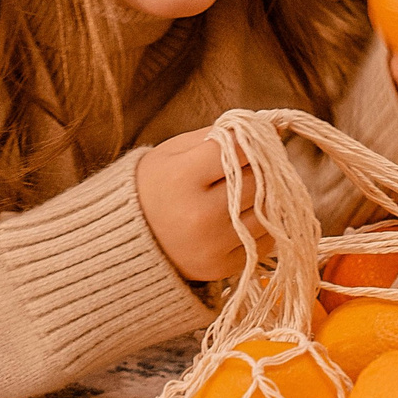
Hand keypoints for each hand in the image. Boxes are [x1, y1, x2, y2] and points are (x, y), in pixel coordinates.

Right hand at [136, 128, 266, 281]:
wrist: (126, 238)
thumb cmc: (156, 184)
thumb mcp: (175, 150)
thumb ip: (220, 136)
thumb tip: (272, 129)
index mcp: (183, 178)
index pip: (241, 149)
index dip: (249, 139)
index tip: (247, 138)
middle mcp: (199, 215)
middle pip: (259, 180)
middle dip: (259, 167)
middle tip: (248, 164)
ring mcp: (212, 245)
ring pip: (269, 211)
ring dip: (266, 197)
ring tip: (246, 190)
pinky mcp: (222, 267)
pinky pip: (266, 240)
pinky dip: (263, 225)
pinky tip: (243, 215)